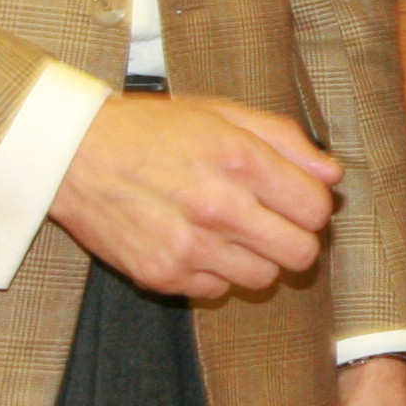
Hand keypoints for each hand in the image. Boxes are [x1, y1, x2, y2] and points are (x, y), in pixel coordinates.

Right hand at [47, 96, 341, 298]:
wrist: (73, 155)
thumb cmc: (152, 130)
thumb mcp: (223, 114)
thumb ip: (285, 141)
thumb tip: (332, 175)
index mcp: (239, 160)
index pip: (316, 208)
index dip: (313, 205)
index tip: (297, 199)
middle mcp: (218, 207)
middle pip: (300, 253)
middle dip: (296, 238)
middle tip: (275, 222)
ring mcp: (189, 247)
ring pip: (263, 278)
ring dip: (258, 258)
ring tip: (232, 231)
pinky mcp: (162, 275)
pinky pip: (218, 290)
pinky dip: (216, 272)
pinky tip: (197, 242)